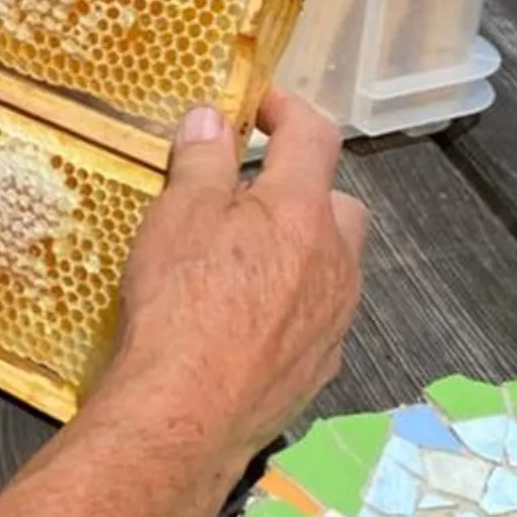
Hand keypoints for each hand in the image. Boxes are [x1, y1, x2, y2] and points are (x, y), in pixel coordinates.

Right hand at [91, 90, 366, 488]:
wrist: (190, 411)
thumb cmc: (180, 302)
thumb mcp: (177, 215)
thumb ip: (202, 161)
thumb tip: (211, 118)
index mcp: (302, 211)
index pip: (314, 135)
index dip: (286, 108)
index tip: (256, 105)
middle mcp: (336, 260)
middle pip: (339, 204)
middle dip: (303, 191)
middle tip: (250, 198)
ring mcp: (335, 317)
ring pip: (333, 264)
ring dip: (300, 250)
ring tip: (243, 262)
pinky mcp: (322, 365)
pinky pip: (318, 315)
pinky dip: (292, 303)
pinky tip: (246, 319)